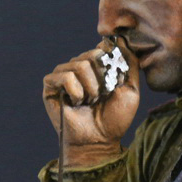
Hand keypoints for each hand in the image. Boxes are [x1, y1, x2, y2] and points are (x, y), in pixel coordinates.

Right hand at [42, 38, 139, 165]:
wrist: (100, 141)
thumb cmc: (115, 118)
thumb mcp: (131, 89)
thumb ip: (130, 63)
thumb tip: (122, 39)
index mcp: (97, 66)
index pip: (103, 48)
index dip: (111, 64)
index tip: (114, 83)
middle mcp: (79, 67)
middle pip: (92, 54)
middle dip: (102, 79)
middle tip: (101, 96)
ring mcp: (64, 75)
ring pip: (79, 64)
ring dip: (90, 88)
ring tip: (90, 101)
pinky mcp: (50, 85)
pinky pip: (64, 76)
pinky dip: (76, 92)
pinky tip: (77, 103)